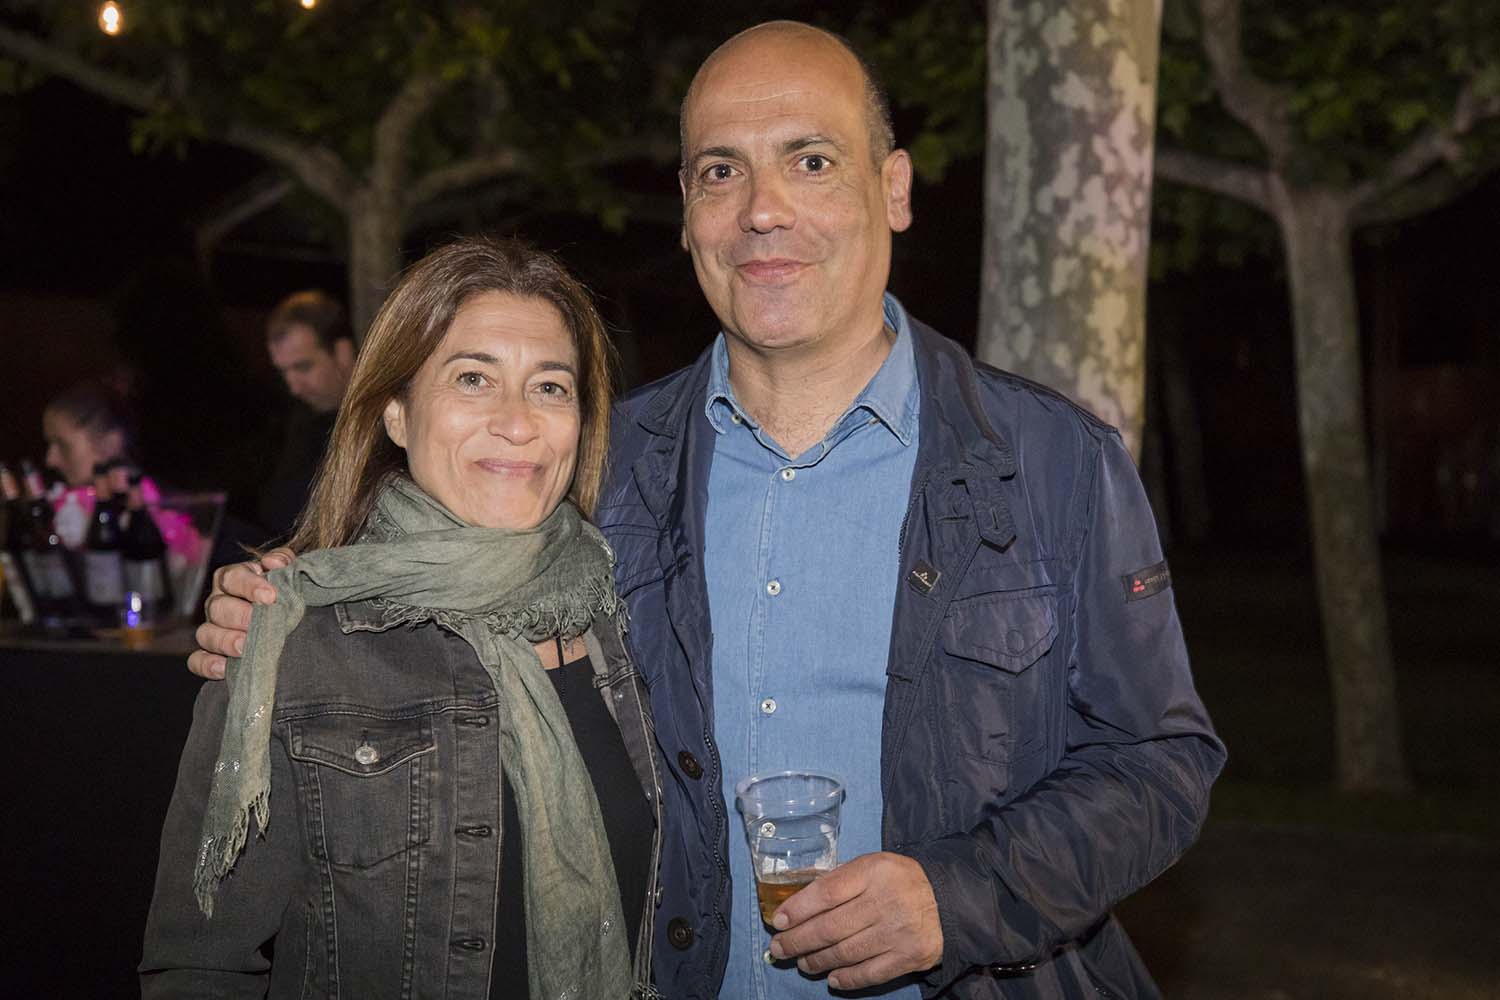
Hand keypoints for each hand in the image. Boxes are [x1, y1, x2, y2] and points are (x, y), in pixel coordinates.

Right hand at [186, 547, 295, 679]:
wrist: (289, 618)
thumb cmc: (284, 592)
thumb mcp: (287, 572)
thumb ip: (283, 561)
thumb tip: (273, 562)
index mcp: (233, 579)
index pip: (232, 577)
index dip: (249, 585)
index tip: (270, 596)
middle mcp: (218, 602)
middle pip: (217, 607)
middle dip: (238, 616)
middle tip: (255, 623)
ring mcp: (212, 629)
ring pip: (206, 633)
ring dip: (224, 641)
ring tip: (244, 647)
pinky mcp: (211, 654)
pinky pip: (197, 660)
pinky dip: (207, 665)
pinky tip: (224, 668)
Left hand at [768, 851, 942, 990]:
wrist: (948, 899)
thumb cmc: (899, 881)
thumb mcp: (872, 865)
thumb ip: (840, 880)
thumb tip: (798, 905)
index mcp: (873, 872)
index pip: (826, 892)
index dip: (798, 909)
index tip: (778, 921)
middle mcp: (885, 901)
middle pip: (830, 927)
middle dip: (798, 940)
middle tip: (779, 948)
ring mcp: (897, 932)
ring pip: (845, 952)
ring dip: (817, 961)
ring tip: (803, 962)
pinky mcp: (908, 957)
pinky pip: (869, 973)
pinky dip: (846, 978)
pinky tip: (831, 978)